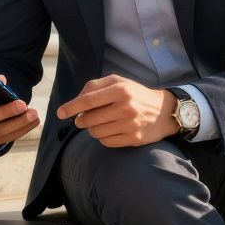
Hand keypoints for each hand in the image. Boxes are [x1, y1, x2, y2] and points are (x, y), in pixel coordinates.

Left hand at [55, 74, 175, 147]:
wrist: (165, 111)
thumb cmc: (135, 94)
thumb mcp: (118, 82)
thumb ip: (95, 86)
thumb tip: (75, 101)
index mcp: (120, 90)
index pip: (88, 100)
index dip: (71, 107)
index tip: (60, 113)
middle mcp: (125, 107)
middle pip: (88, 120)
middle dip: (82, 120)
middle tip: (85, 118)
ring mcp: (130, 125)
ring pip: (95, 133)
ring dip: (93, 129)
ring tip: (102, 122)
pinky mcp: (134, 139)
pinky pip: (106, 142)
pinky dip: (104, 138)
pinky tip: (112, 130)